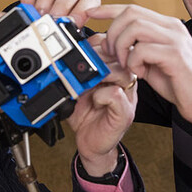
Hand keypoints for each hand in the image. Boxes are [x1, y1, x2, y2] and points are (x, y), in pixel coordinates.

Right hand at [20, 0, 99, 26]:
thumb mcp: (74, 25)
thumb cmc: (66, 18)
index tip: (72, 23)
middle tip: (54, 19)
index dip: (81, 11)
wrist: (52, 10)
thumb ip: (72, 28)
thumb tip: (66, 35)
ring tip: (41, 14)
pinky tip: (29, 6)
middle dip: (63, 5)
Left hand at [68, 41, 136, 175]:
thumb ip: (74, 72)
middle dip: (96, 58)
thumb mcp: (77, 89)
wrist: (90, 146)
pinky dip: (102, 95)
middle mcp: (125, 83)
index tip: (81, 50)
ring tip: (87, 85)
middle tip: (81, 68)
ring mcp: (127, 98)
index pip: (112, 48)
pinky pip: (117, 94)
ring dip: (100, 75)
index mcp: (115, 74)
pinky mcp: (125, 113)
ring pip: (122, 73)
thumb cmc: (86, 117)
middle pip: (118, 57)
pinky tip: (94, 101)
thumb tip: (63, 55)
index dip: (97, 45)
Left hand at [87, 4, 191, 139]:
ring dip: (121, 47)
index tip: (90, 13)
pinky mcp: (175, 55)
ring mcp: (175, 39)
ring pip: (134, 27)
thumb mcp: (152, 63)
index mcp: (166, 26)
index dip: (108, 9)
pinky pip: (142, 49)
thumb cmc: (180, 85)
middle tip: (112, 53)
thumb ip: (136, 51)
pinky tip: (140, 73)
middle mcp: (172, 27)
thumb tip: (112, 45)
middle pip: (130, 13)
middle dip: (113, 32)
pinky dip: (133, 62)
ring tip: (125, 64)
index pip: (132, 8)